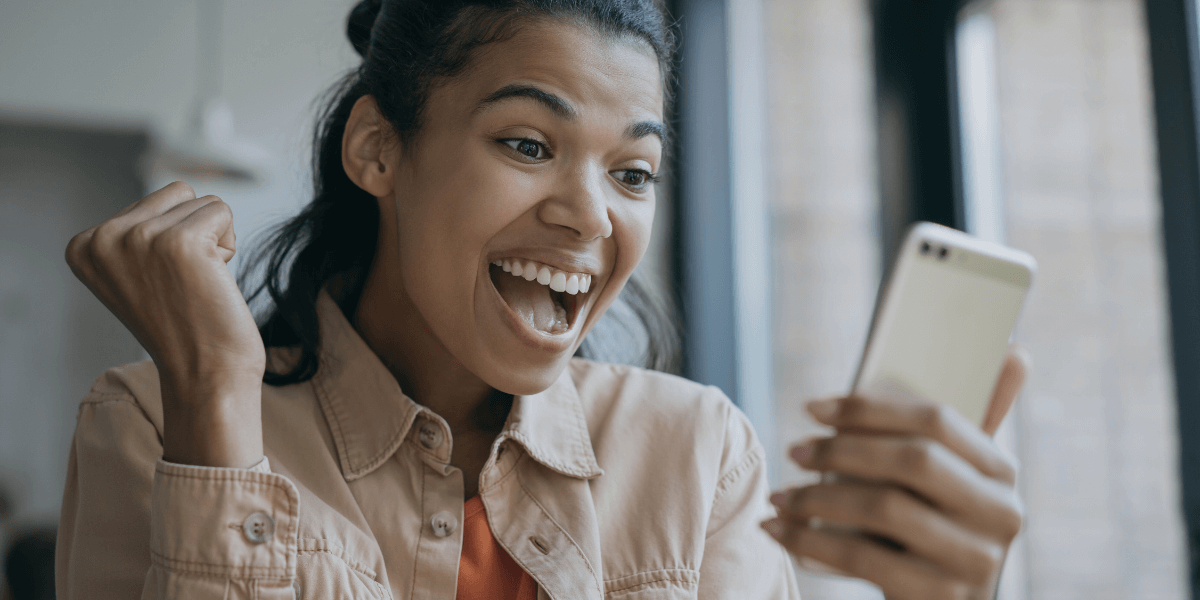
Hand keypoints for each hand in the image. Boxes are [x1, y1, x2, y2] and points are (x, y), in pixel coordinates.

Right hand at [65, 181, 264, 467]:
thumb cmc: (184, 326)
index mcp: (84, 246)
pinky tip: (213, 281)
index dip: (170, 240)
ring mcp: (138, 238)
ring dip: (213, 240)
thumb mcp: (137, 274)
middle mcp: (103, 238)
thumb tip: (177, 192)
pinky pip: (221, 211)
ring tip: (198, 284)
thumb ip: (136, 233)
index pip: (152, 201)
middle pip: (177, 193)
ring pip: (202, 201)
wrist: (205, 375)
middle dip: (194, 233)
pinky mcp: (179, 242)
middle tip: (186, 284)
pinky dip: (228, 244)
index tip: (163, 285)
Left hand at [763, 350, 1028, 599]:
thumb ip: (958, 425)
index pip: (938, 419)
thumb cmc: (927, 530)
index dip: (870, 408)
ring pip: (885, 508)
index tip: (813, 407)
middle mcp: (1002, 515)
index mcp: (1001, 471)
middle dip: (842, 450)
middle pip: (914, 460)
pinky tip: (778, 530)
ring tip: (779, 497)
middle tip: (795, 450)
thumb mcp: (946, 481)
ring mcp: (975, 561)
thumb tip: (1012, 350)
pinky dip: (810, 542)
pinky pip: (863, 558)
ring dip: (817, 498)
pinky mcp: (939, 597)